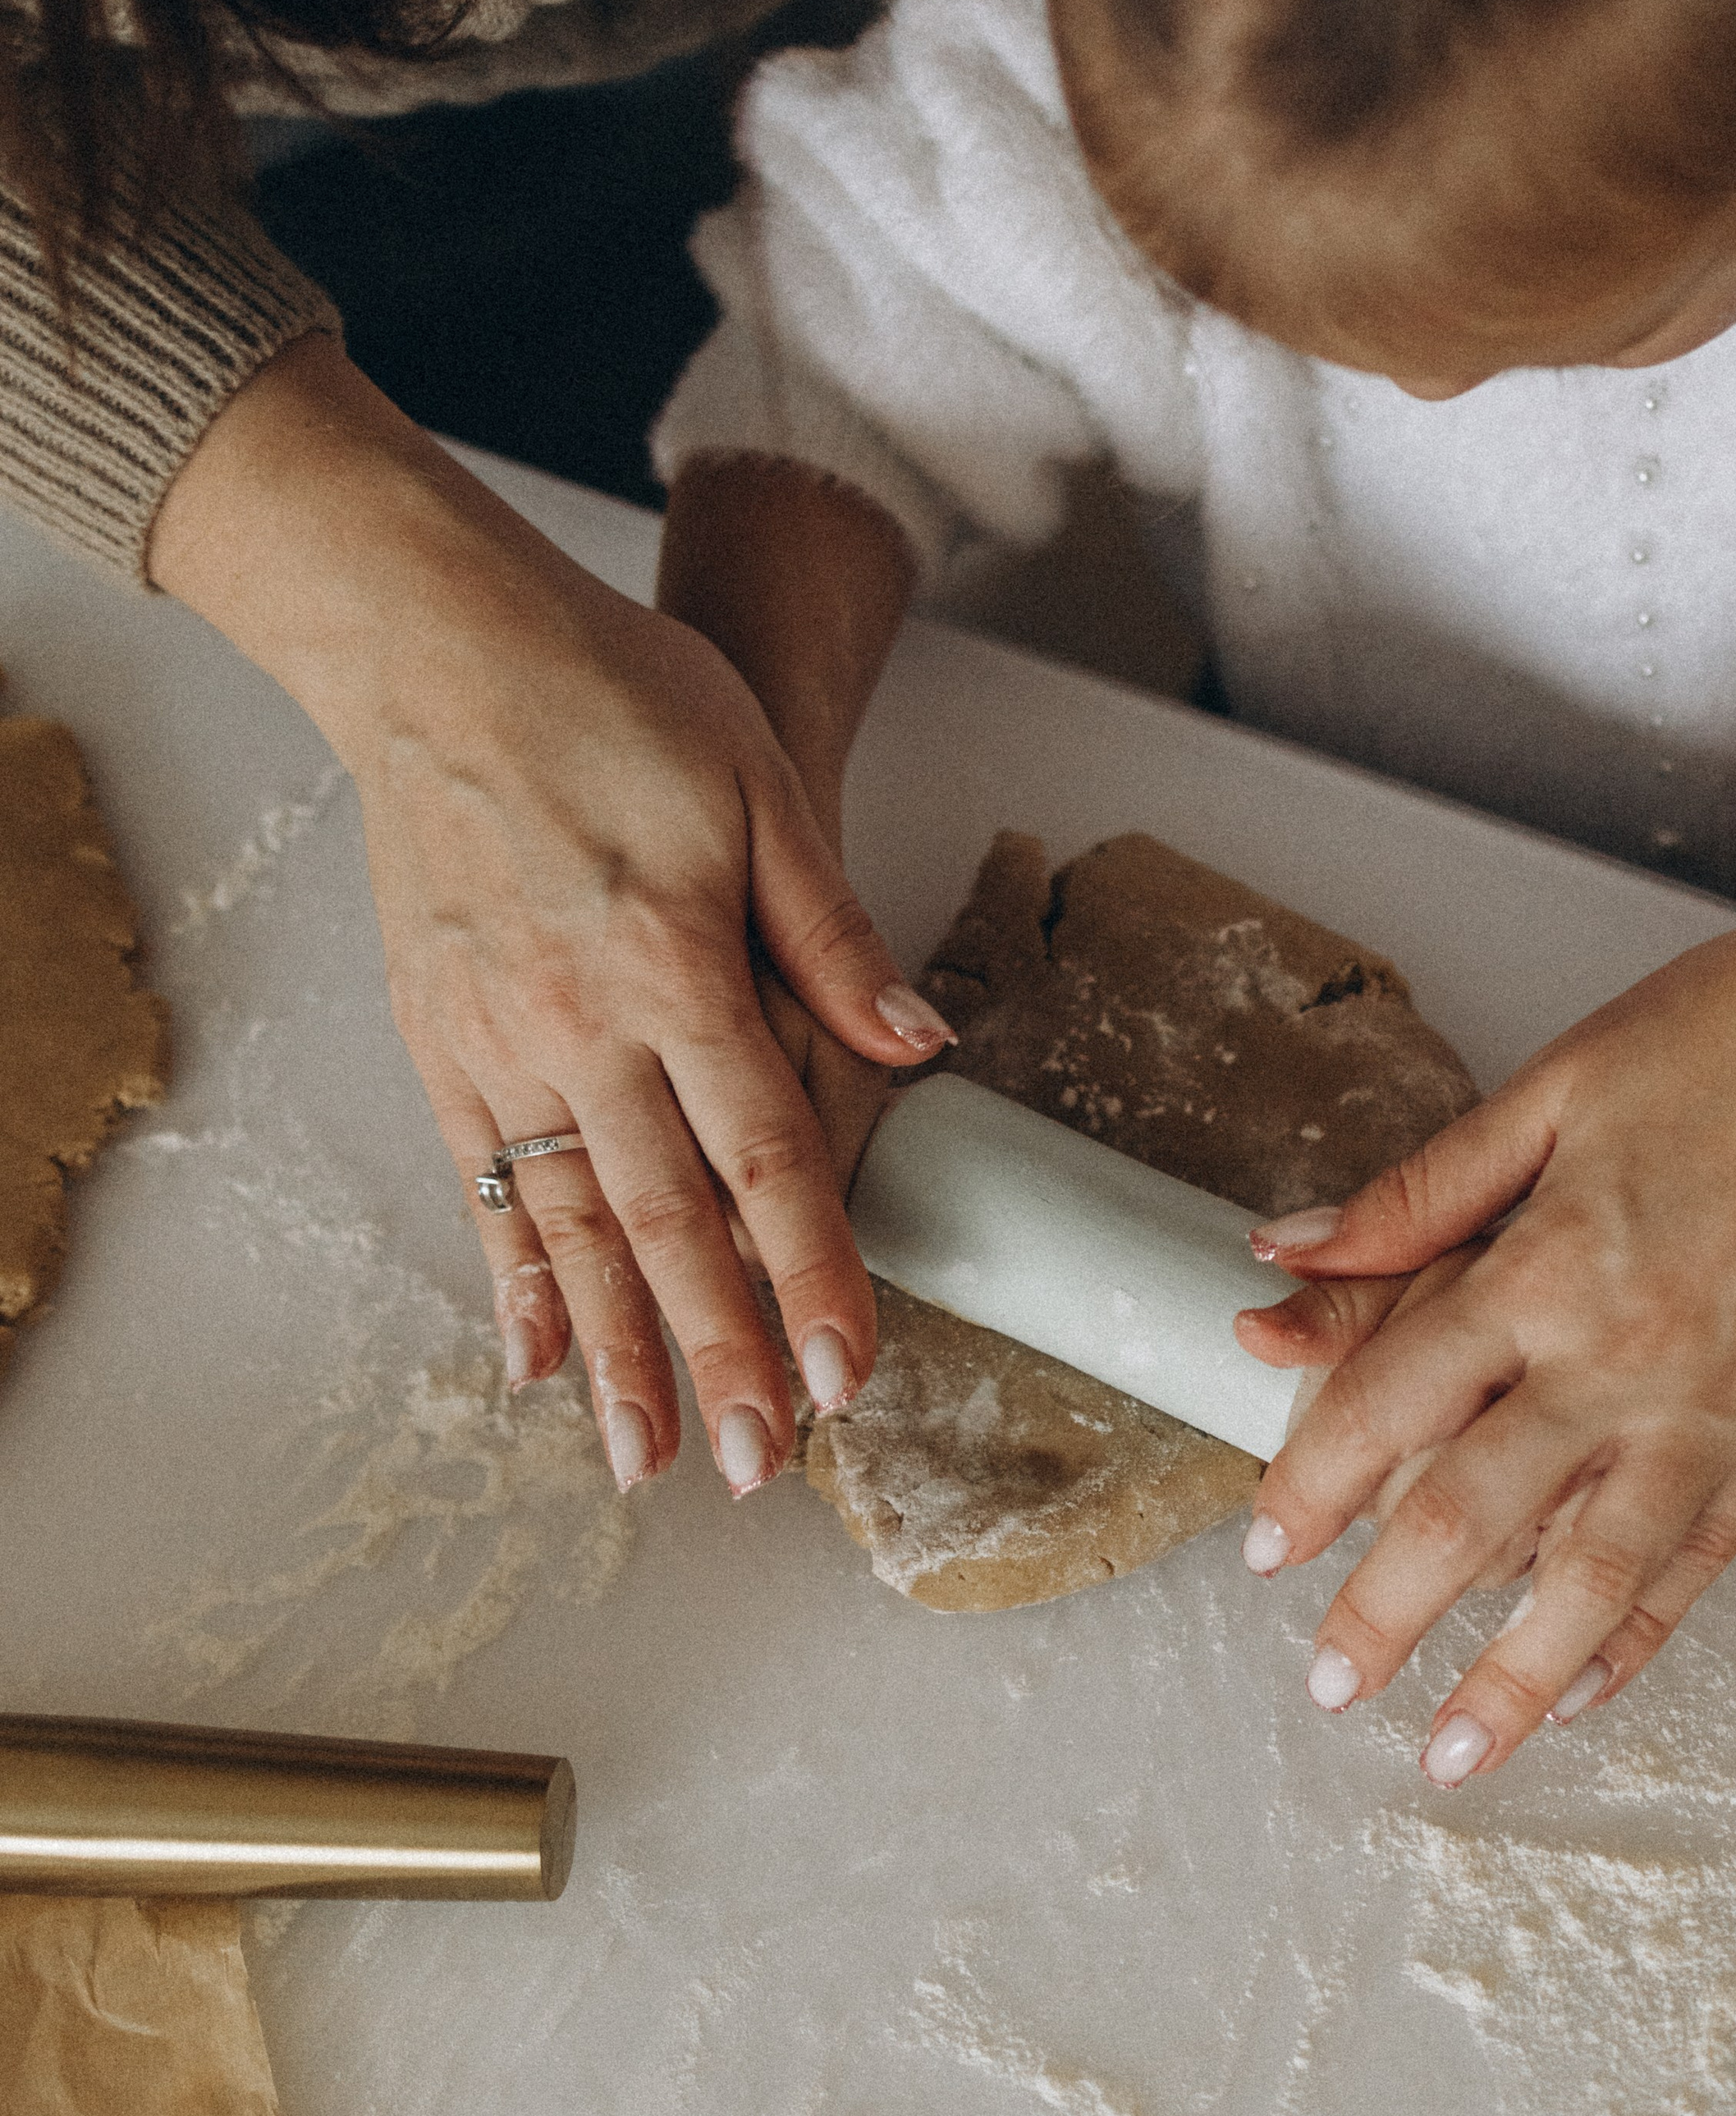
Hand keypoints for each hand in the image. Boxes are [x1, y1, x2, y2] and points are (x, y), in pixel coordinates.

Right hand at [149, 340, 946, 1493]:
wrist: (442, 648)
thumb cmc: (614, 696)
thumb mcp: (760, 785)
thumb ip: (834, 932)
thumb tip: (919, 1042)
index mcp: (675, 963)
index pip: (766, 1156)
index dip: (811, 1274)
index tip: (847, 1373)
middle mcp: (579, 1022)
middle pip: (664, 1223)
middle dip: (716, 1355)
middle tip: (758, 1467)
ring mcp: (494, 1038)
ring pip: (564, 1227)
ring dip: (610, 1352)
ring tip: (643, 1458)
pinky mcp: (437, 1035)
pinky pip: (481, 1181)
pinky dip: (509, 1276)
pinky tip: (533, 1356)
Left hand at [1236, 571, 1735, 1781]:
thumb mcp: (1556, 1087)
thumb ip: (1419, 1191)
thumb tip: (1289, 1245)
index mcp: (1552, 1264)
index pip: (1392, 1401)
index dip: (1314, 1477)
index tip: (1266, 1540)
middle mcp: (1632, 1357)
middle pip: (1473, 1516)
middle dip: (1386, 1612)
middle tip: (1327, 1677)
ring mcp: (1725, 1406)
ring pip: (1597, 1577)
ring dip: (1516, 1676)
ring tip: (1453, 1745)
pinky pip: (1710, 1556)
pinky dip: (1647, 1628)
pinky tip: (1597, 1679)